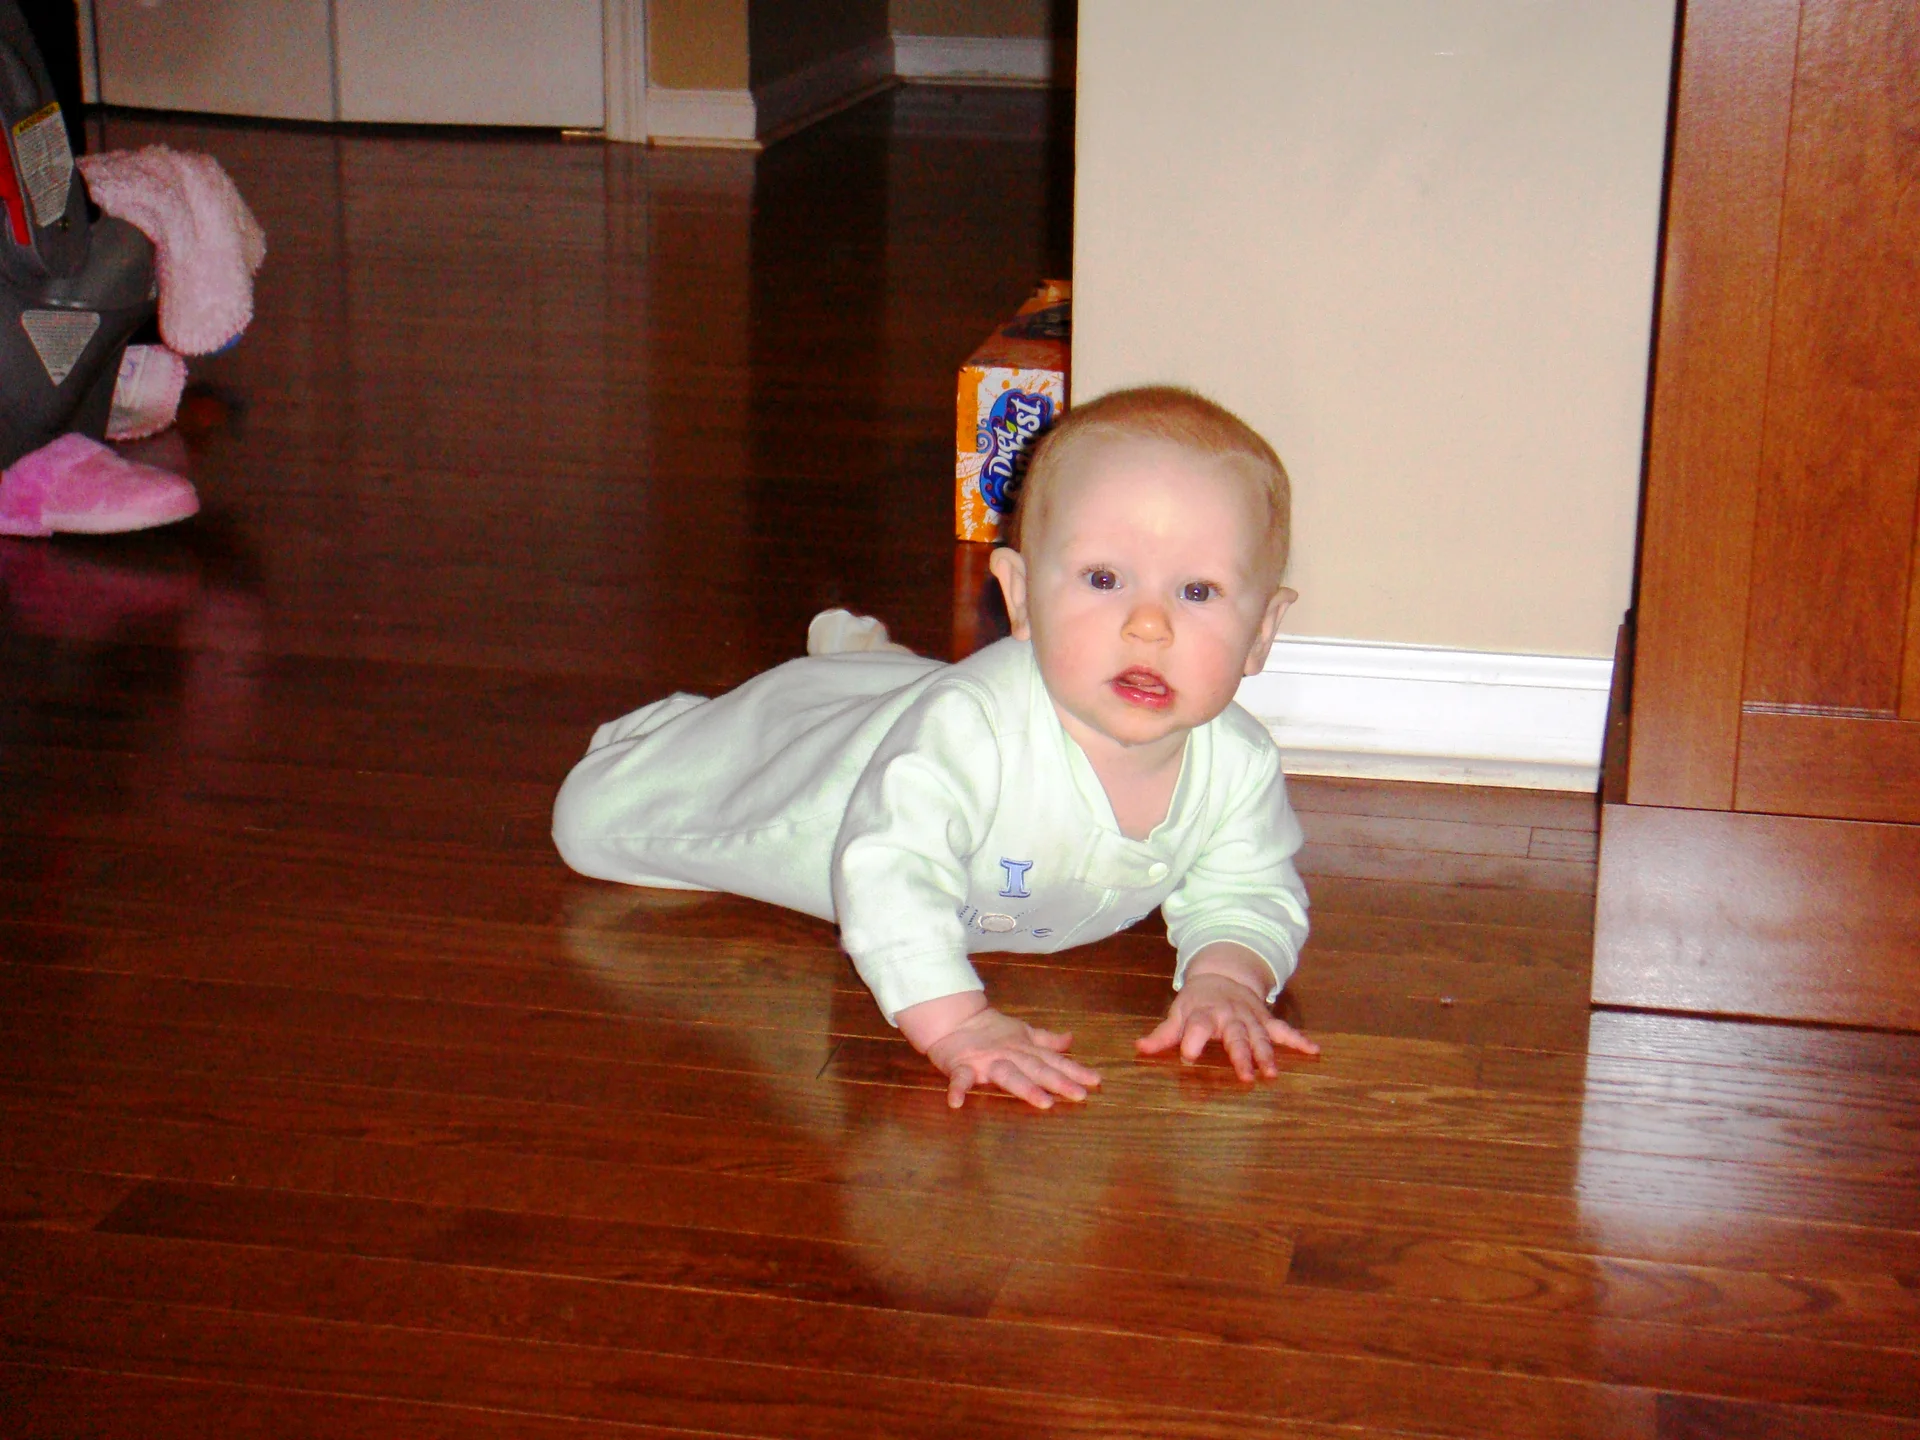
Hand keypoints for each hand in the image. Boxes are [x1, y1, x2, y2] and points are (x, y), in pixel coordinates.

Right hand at [908, 1000, 1101, 1109]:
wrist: (953, 1019)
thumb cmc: (991, 1031)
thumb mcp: (1022, 1033)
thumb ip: (1047, 1041)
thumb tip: (1071, 1040)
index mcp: (1025, 1049)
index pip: (1053, 1061)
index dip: (1075, 1071)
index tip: (1096, 1081)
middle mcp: (1010, 1055)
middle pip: (1037, 1069)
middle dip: (1059, 1082)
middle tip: (1080, 1095)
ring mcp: (986, 1061)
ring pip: (1008, 1075)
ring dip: (1025, 1087)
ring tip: (1043, 1102)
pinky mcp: (961, 1066)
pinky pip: (959, 1079)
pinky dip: (957, 1089)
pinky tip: (957, 1103)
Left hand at [1136, 971, 1318, 1079]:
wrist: (1225, 973)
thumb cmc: (1198, 1000)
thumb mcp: (1178, 1012)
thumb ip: (1163, 1034)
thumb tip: (1139, 1049)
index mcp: (1204, 1013)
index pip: (1197, 1025)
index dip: (1191, 1039)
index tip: (1187, 1055)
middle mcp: (1230, 1016)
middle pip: (1235, 1035)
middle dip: (1240, 1054)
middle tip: (1245, 1076)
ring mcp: (1251, 1018)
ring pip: (1260, 1037)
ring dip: (1267, 1054)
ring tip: (1272, 1072)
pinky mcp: (1266, 1020)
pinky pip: (1284, 1030)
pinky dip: (1299, 1040)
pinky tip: (1314, 1051)